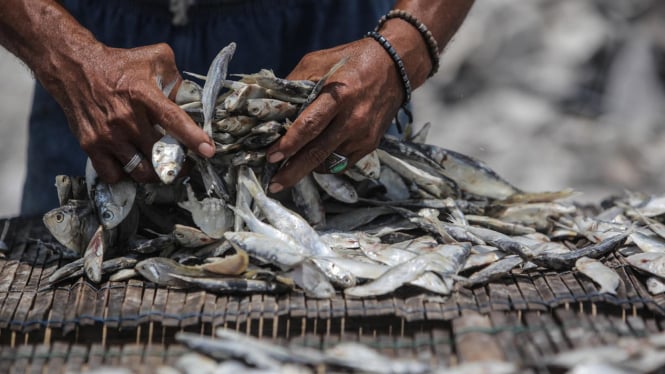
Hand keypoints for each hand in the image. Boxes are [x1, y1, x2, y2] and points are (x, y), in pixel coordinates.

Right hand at [47, 43, 213, 182]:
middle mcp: (125, 118)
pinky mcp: (91, 146)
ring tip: (162, 166)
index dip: (193, 137)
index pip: (173, 119)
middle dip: (179, 163)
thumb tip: (194, 102)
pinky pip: (114, 175)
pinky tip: (132, 166)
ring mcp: (107, 135)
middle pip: (160, 154)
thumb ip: (177, 80)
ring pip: (141, 171)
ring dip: (156, 173)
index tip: (208, 151)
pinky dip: (126, 176)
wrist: (74, 68)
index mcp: (143, 94)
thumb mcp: (154, 59)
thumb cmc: (120, 65)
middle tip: (185, 162)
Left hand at [265, 38, 403, 192]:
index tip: (271, 157)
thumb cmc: (350, 61)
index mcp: (339, 95)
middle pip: (317, 153)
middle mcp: (353, 119)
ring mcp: (363, 135)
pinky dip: (325, 164)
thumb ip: (295, 84)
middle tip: (273, 186)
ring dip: (306, 169)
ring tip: (287, 171)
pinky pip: (342, 163)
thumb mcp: (318, 62)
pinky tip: (313, 160)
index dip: (289, 144)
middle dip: (292, 172)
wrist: (393, 67)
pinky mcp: (370, 144)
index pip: (310, 125)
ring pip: (328, 162)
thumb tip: (272, 106)